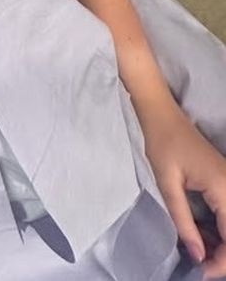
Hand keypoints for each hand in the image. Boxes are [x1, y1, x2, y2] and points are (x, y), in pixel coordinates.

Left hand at [140, 98, 225, 278]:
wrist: (162, 115)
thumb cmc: (162, 144)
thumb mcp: (168, 185)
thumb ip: (183, 221)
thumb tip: (197, 254)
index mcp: (224, 187)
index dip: (221, 261)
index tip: (202, 272)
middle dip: (222, 255)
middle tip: (199, 264)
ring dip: (220, 243)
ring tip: (197, 252)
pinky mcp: (224, 182)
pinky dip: (217, 228)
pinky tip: (199, 234)